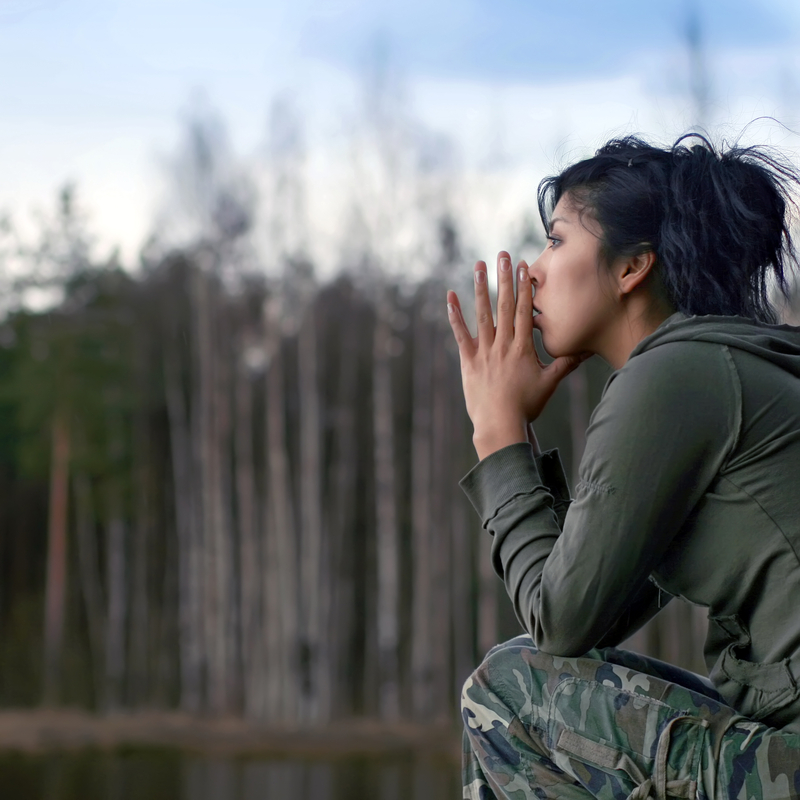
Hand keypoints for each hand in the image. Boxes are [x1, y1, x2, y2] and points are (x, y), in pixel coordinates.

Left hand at [447, 251, 586, 459]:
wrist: (500, 424)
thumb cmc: (526, 406)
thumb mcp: (549, 383)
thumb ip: (566, 363)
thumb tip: (587, 350)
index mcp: (523, 348)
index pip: (525, 311)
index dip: (524, 287)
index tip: (523, 267)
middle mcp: (503, 345)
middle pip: (504, 306)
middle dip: (504, 278)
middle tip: (502, 254)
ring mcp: (484, 352)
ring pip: (482, 314)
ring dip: (480, 288)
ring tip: (478, 265)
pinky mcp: (469, 361)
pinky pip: (460, 334)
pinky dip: (455, 315)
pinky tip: (450, 296)